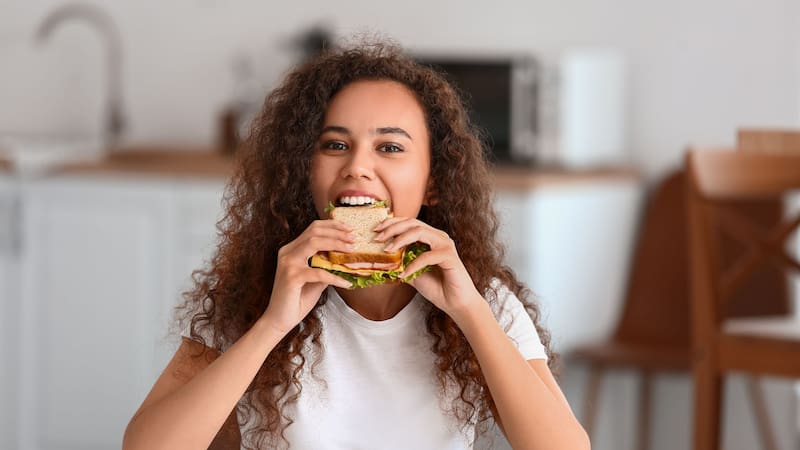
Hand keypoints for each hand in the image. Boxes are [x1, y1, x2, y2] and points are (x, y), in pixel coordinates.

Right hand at [260, 220, 353, 334]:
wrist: (279, 320)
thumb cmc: (297, 299)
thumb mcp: (316, 280)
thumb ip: (326, 266)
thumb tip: (346, 259)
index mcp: (292, 249)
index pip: (313, 228)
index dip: (332, 225)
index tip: (349, 229)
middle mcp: (287, 252)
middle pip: (314, 232)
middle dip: (337, 232)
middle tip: (354, 238)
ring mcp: (288, 263)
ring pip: (314, 243)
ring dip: (336, 244)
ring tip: (352, 250)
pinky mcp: (291, 277)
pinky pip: (318, 272)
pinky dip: (335, 276)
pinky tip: (346, 283)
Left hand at [375, 217, 483, 318]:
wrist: (455, 303)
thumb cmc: (436, 287)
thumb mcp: (411, 273)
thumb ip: (399, 264)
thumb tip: (378, 260)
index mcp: (430, 237)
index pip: (409, 223)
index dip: (392, 223)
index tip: (376, 230)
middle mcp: (439, 237)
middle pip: (413, 223)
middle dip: (392, 228)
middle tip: (377, 237)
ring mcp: (445, 245)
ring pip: (419, 232)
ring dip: (400, 240)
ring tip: (387, 250)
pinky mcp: (450, 256)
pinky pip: (427, 256)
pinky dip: (412, 265)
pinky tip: (403, 274)